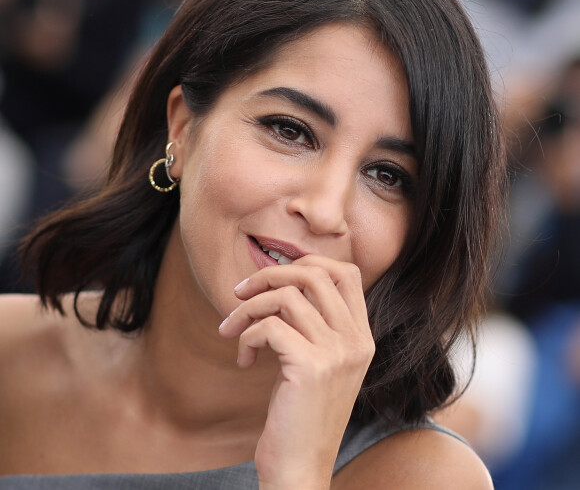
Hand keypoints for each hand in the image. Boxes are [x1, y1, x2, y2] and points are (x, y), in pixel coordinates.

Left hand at [219, 255, 374, 489]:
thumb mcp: (317, 361)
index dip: (308, 263)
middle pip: (314, 274)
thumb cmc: (300, 412)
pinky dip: (247, 336)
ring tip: (232, 330)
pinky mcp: (311, 368)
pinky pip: (269, 327)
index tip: (275, 278)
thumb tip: (279, 281)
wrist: (300, 468)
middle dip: (269, 275)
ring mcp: (337, 354)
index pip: (347, 272)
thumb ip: (311, 322)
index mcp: (361, 336)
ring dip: (247, 308)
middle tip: (241, 293)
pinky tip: (244, 360)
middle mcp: (356, 340)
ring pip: (285, 297)